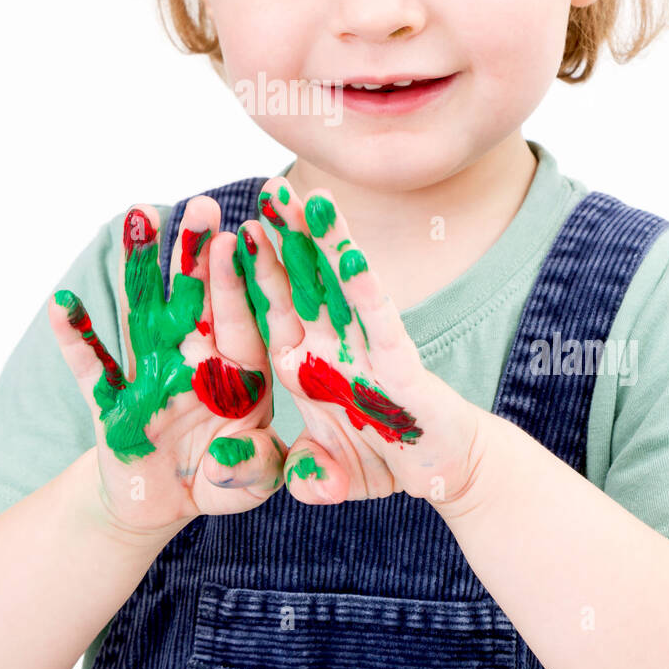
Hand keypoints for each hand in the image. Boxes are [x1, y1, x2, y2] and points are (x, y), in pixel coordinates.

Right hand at [48, 196, 284, 536]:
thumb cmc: (225, 479)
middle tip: (201, 203)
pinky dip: (75, 337)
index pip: (243, 323)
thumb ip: (255, 468)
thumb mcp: (249, 483)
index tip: (235, 241)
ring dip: (139, 266)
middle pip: (198, 299)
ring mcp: (151, 371)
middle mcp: (197, 358)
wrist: (165, 501)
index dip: (238, 285)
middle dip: (197, 253)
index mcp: (242, 373)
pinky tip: (61, 304)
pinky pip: (90, 364)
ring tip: (137, 213)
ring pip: (146, 311)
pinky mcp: (110, 396)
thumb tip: (243, 452)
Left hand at [240, 177, 486, 509]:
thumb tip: (288, 480)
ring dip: (319, 239)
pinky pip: (375, 313)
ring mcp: (361, 348)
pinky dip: (360, 278)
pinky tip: (348, 246)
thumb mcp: (328, 474)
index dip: (246, 275)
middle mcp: (327, 347)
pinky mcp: (397, 360)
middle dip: (280, 237)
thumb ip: (303, 474)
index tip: (222, 234)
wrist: (446, 474)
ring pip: (334, 284)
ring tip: (305, 194)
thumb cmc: (384, 461)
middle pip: (295, 283)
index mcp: (300, 366)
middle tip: (265, 187)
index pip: (266, 312)